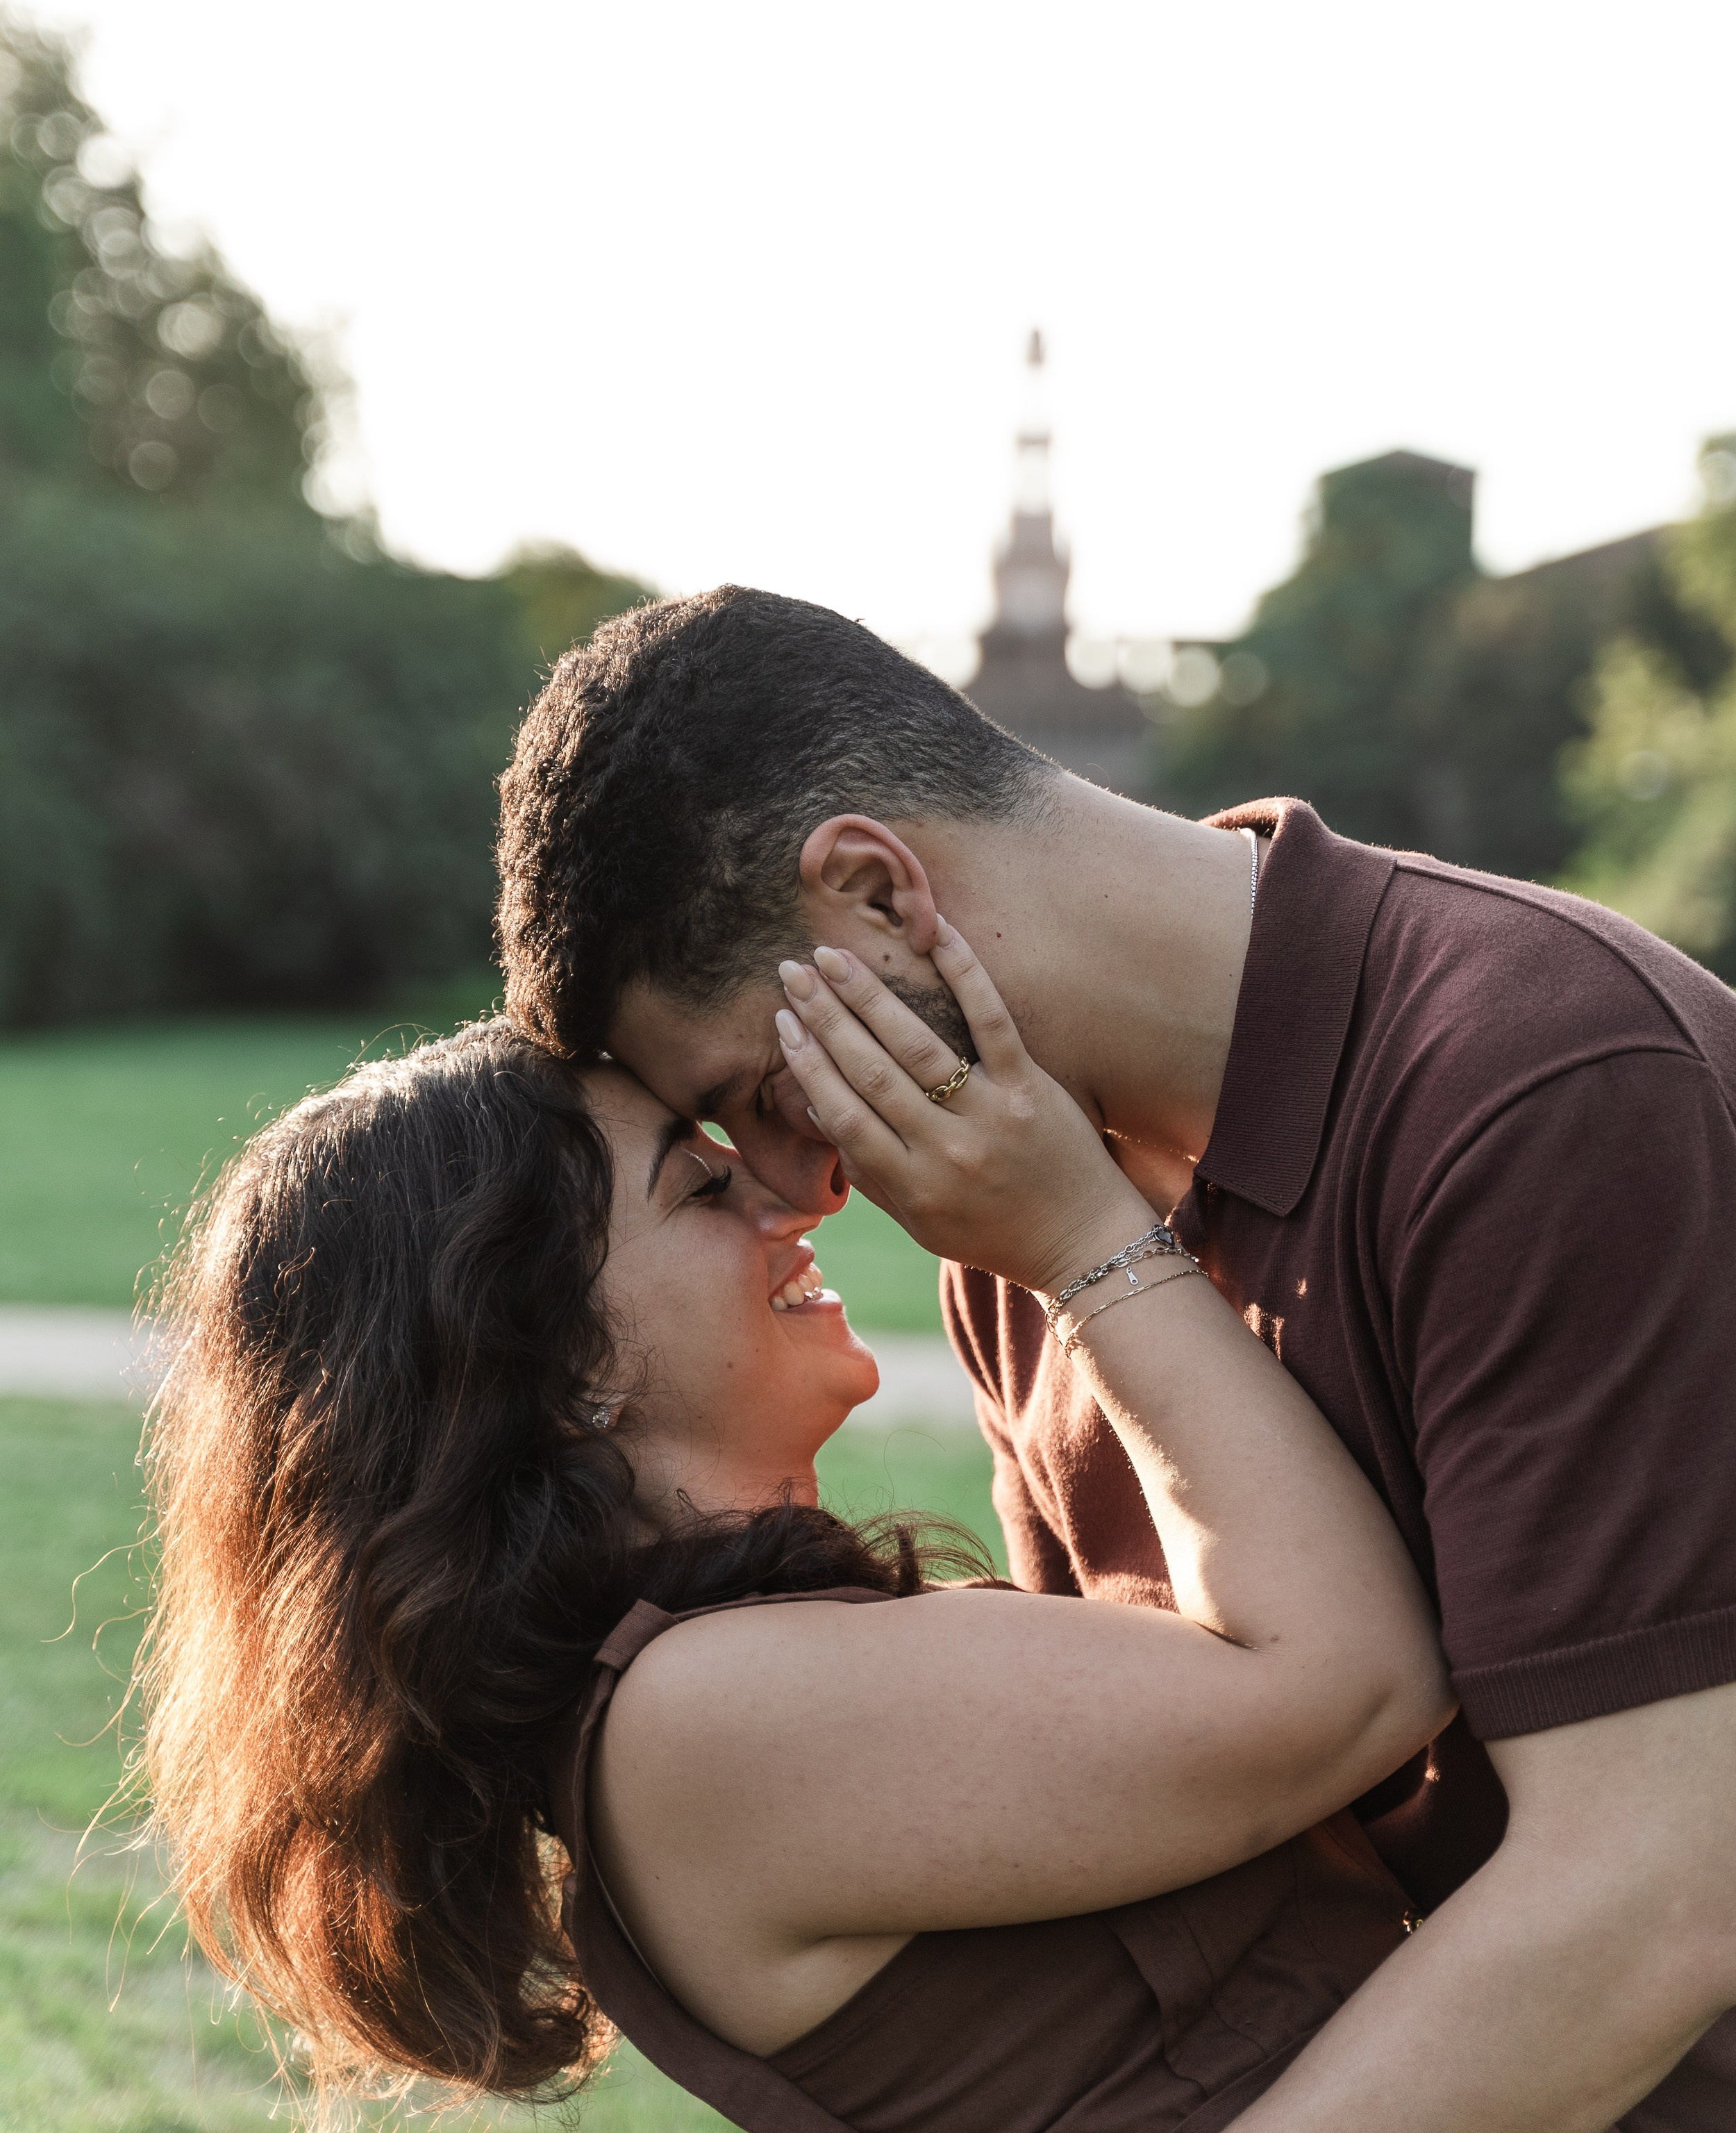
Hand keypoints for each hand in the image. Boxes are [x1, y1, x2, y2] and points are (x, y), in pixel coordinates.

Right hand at [773, 921, 1154, 1295]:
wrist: (1084, 1245)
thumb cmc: (995, 1233)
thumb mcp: (922, 1225)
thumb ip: (870, 1177)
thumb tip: (817, 1115)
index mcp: (913, 1186)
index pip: (843, 1115)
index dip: (807, 1064)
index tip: (783, 1021)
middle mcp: (945, 1150)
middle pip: (870, 1072)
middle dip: (825, 1017)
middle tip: (793, 970)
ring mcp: (990, 1115)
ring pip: (916, 1046)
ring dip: (868, 995)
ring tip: (834, 957)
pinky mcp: (1030, 1087)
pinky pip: (992, 1021)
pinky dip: (964, 973)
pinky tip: (936, 933)